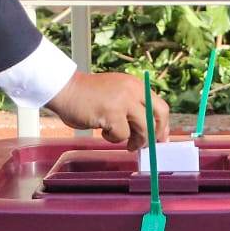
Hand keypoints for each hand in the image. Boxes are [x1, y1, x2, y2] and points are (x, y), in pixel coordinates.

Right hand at [47, 71, 169, 151]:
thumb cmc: (89, 95)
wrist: (66, 89)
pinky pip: (122, 135)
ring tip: (121, 139)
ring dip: (134, 140)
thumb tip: (151, 130)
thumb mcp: (118, 93)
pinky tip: (103, 132)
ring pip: (143, 129)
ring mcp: (123, 101)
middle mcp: (133, 91)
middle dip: (154, 135)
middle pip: (158, 117)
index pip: (161, 107)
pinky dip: (113, 138)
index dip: (162, 125)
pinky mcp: (112, 113)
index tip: (159, 138)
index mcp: (137, 85)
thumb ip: (134, 106)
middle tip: (144, 145)